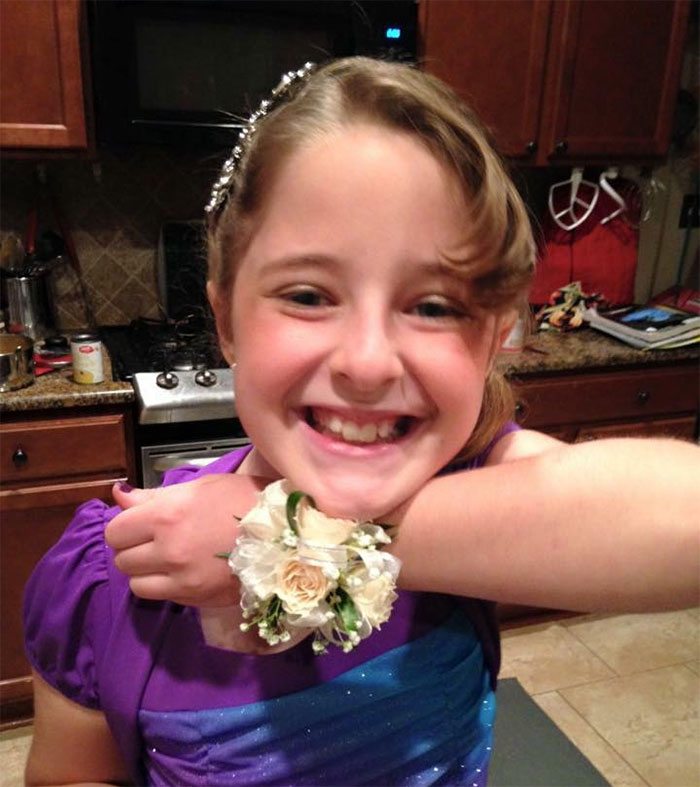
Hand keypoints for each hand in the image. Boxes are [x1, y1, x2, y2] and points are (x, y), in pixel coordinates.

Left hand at [107, 473, 266, 606]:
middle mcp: (169, 549)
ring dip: (146, 571)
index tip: (140, 523)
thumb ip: (154, 496)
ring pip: (136, 583)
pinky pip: (161, 596)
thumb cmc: (243, 498)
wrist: (286, 532)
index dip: (125, 526)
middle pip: (122, 559)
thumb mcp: (200, 487)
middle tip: (155, 540)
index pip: (115, 531)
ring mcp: (182, 578)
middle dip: (133, 548)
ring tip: (167, 559)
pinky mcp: (196, 598)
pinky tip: (183, 571)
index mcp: (167, 515)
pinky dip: (164, 585)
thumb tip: (118, 495)